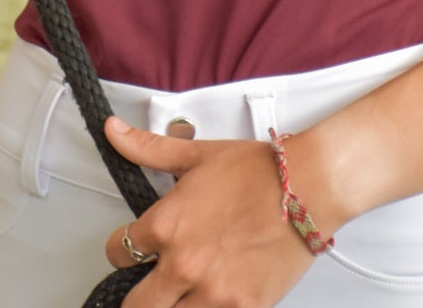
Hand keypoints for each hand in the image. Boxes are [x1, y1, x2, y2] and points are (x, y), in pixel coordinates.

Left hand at [102, 119, 315, 305]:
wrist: (308, 188)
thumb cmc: (258, 171)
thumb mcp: (197, 155)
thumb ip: (149, 149)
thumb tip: (114, 132)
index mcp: (168, 226)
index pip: (119, 251)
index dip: (120, 249)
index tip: (129, 249)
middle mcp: (185, 264)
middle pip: (136, 305)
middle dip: (137, 295)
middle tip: (147, 286)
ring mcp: (214, 293)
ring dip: (172, 306)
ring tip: (181, 292)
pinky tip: (211, 298)